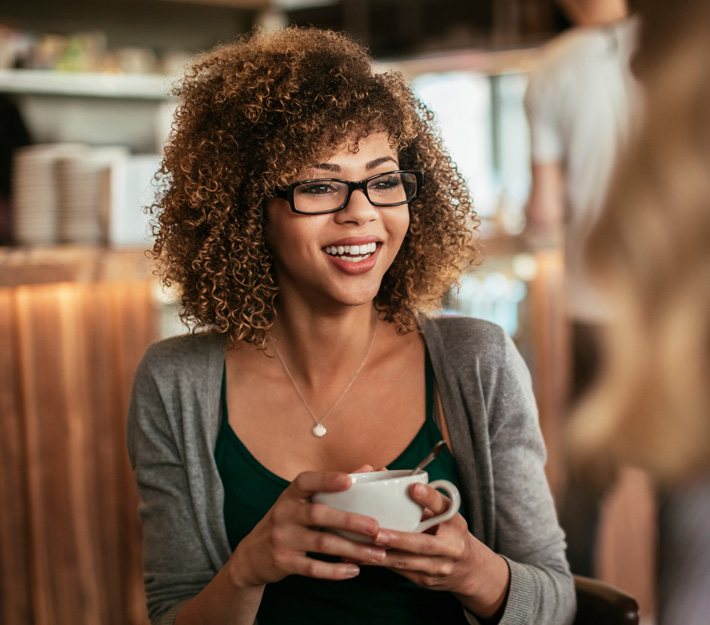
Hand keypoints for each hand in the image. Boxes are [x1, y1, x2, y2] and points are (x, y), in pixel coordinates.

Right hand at [228, 470, 387, 587]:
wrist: (252, 555)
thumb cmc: (287, 522)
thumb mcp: (301, 502)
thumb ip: (333, 486)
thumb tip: (368, 469)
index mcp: (291, 495)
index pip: (306, 481)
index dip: (327, 479)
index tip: (350, 481)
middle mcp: (284, 514)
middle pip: (319, 515)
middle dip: (350, 521)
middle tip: (376, 527)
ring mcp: (282, 538)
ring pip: (321, 544)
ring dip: (352, 550)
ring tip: (377, 554)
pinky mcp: (283, 562)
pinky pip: (312, 568)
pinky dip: (335, 570)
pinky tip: (354, 570)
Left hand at [368, 482, 509, 618]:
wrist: (469, 569)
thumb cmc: (449, 532)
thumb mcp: (445, 513)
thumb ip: (423, 498)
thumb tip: (386, 473)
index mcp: (455, 522)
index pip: (443, 507)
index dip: (429, 498)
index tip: (414, 487)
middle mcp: (451, 546)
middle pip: (423, 544)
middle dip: (398, 539)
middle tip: (376, 533)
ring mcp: (439, 567)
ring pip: (408, 562)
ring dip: (384, 555)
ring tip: (362, 548)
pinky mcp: (426, 580)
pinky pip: (401, 571)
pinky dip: (381, 564)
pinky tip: (364, 558)